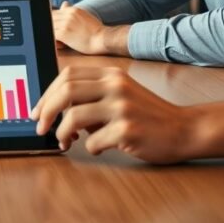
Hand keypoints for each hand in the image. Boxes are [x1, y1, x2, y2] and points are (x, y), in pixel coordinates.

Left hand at [30, 66, 195, 161]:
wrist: (185, 129)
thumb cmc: (148, 115)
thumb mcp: (120, 94)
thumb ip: (92, 96)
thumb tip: (54, 109)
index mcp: (111, 74)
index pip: (67, 75)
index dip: (47, 93)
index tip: (38, 110)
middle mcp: (116, 85)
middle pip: (65, 91)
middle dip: (46, 111)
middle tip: (41, 127)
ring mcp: (122, 107)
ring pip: (73, 117)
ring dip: (62, 133)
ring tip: (66, 142)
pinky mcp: (127, 130)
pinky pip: (93, 141)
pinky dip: (89, 148)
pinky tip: (99, 148)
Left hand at [51, 0, 105, 53]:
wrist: (102, 39)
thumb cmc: (95, 30)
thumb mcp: (84, 15)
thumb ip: (71, 10)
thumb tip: (64, 3)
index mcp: (73, 10)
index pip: (54, 12)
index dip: (53, 20)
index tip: (56, 26)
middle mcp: (68, 15)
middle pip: (51, 18)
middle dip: (51, 26)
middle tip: (57, 33)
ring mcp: (65, 23)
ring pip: (50, 25)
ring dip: (52, 32)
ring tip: (60, 40)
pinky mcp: (64, 33)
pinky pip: (52, 34)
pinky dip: (54, 39)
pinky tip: (60, 43)